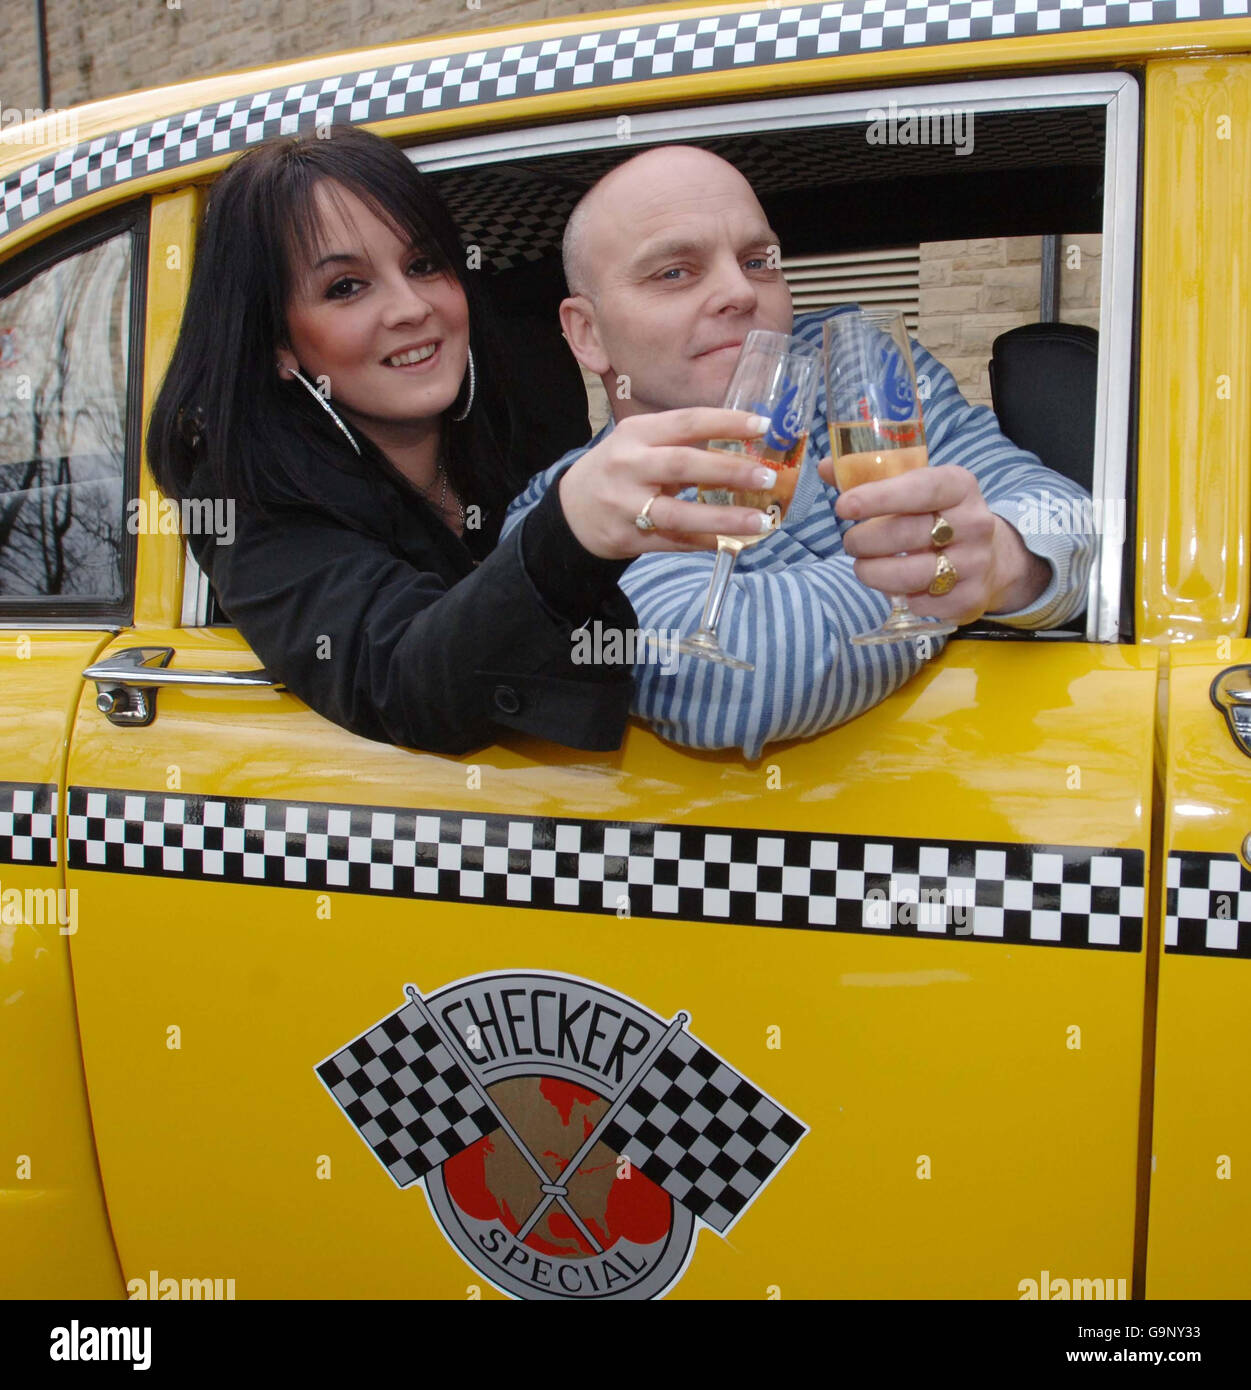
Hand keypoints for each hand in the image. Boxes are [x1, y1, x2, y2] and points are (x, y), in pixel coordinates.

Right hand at [558, 408, 778, 559]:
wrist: (571, 510)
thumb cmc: (618, 470)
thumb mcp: (640, 444)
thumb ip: (682, 443)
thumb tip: (744, 445)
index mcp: (636, 434)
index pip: (687, 422)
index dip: (726, 423)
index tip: (763, 425)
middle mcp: (628, 466)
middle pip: (683, 465)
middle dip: (729, 470)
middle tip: (767, 476)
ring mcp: (625, 505)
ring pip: (679, 513)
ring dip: (723, 518)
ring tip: (760, 521)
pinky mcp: (626, 537)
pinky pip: (673, 541)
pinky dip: (705, 542)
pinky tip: (732, 541)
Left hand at [827, 462, 1050, 623]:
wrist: (990, 556)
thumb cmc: (936, 515)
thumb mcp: (913, 486)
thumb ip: (869, 475)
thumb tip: (826, 467)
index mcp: (959, 486)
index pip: (920, 489)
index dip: (879, 497)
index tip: (843, 506)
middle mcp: (974, 523)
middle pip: (907, 534)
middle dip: (865, 541)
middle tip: (850, 542)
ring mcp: (976, 563)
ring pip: (911, 574)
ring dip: (873, 573)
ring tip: (862, 567)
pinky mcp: (970, 598)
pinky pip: (921, 603)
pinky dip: (898, 596)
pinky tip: (896, 585)